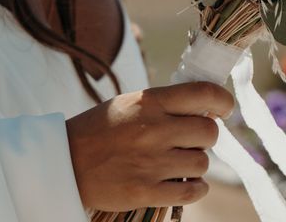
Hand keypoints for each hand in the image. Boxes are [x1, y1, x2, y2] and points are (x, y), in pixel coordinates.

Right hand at [66, 83, 234, 210]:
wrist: (61, 163)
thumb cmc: (100, 130)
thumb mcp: (132, 103)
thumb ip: (168, 104)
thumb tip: (209, 108)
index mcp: (150, 102)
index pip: (204, 94)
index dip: (223, 100)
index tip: (224, 108)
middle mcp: (153, 130)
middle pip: (210, 132)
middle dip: (205, 136)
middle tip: (190, 139)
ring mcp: (150, 163)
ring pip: (202, 163)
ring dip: (195, 163)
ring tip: (176, 161)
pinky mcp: (145, 192)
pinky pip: (192, 191)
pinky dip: (195, 188)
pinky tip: (183, 182)